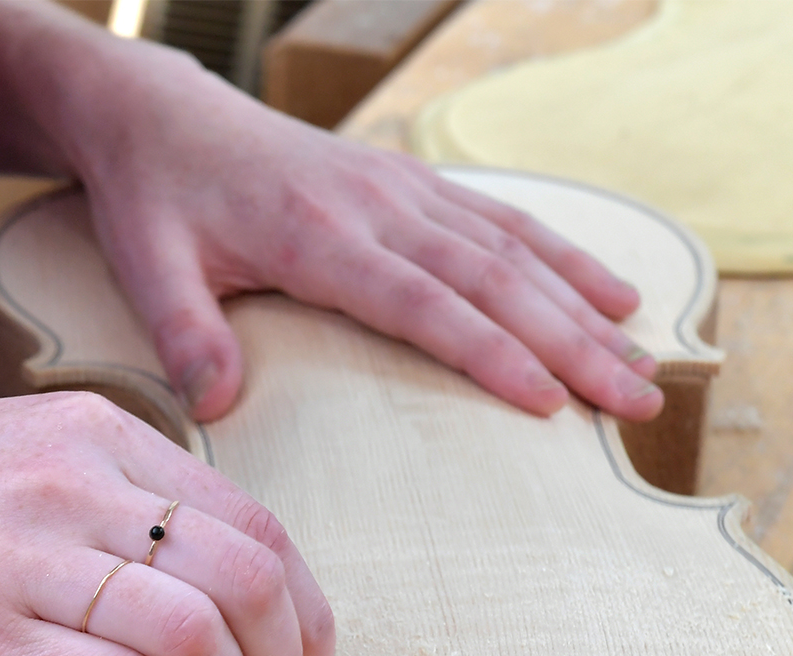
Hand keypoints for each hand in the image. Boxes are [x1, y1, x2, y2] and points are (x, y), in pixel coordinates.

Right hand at [0, 394, 335, 655]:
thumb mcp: (21, 453)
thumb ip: (120, 497)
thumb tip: (218, 573)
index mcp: (93, 434)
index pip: (254, 520)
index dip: (308, 601)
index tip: (312, 652)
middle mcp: (70, 485)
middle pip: (246, 575)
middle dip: (287, 653)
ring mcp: (24, 561)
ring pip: (195, 632)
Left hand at [64, 39, 662, 423]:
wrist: (162, 114)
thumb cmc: (156, 199)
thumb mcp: (148, 266)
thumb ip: (185, 332)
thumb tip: (218, 404)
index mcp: (317, 234)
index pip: (421, 303)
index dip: (490, 352)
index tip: (552, 402)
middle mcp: (375, 206)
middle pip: (492, 280)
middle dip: (571, 344)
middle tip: (635, 402)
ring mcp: (400, 189)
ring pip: (512, 249)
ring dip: (583, 305)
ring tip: (644, 358)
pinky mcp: (408, 184)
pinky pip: (499, 219)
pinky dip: (560, 256)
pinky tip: (607, 290)